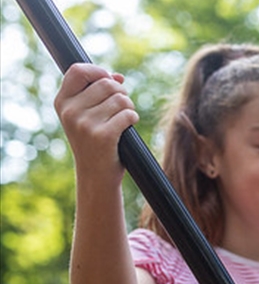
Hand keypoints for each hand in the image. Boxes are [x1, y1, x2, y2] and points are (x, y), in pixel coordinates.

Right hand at [54, 63, 137, 187]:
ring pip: (121, 98)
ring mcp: (85, 124)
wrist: (95, 174)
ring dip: (129, 106)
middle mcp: (70, 111)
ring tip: (124, 118)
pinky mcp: (102, 135)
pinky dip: (133, 118)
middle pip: (107, 83)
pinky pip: (128, 114)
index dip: (98, 71)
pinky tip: (128, 127)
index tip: (109, 81)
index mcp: (62, 102)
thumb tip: (118, 76)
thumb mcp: (88, 115)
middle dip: (121, 92)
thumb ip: (99, 92)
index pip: (77, 70)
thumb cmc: (94, 141)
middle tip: (122, 106)